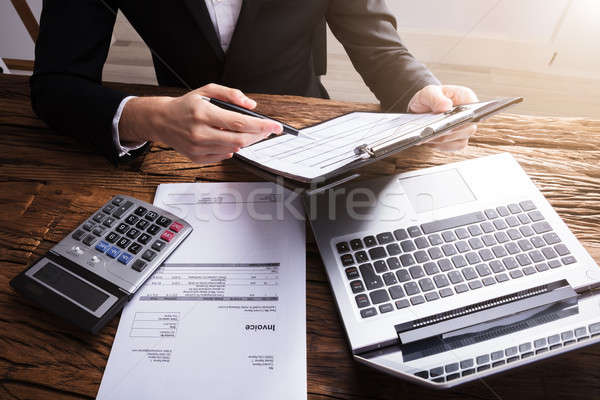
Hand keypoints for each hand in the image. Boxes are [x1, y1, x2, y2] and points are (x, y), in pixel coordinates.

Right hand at [119, 83, 282, 163]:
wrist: (161, 120)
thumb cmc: (186, 105)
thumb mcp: (207, 90)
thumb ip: (231, 94)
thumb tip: (251, 105)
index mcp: (203, 113)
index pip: (239, 122)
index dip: (260, 125)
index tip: (274, 126)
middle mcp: (199, 132)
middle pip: (239, 139)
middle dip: (258, 135)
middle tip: (266, 130)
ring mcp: (197, 147)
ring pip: (233, 149)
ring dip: (247, 142)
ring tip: (250, 133)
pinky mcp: (196, 157)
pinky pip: (223, 156)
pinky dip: (232, 149)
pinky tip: (230, 139)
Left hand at [407, 84, 478, 151]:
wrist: (421, 109)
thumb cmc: (428, 98)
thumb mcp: (427, 93)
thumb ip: (435, 98)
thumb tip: (446, 106)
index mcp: (467, 98)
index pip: (473, 111)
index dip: (462, 119)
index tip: (448, 123)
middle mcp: (470, 115)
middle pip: (466, 129)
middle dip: (447, 131)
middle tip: (431, 132)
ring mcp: (465, 129)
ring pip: (458, 140)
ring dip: (441, 139)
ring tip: (426, 135)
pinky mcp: (458, 140)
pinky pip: (451, 146)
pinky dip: (439, 145)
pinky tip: (429, 140)